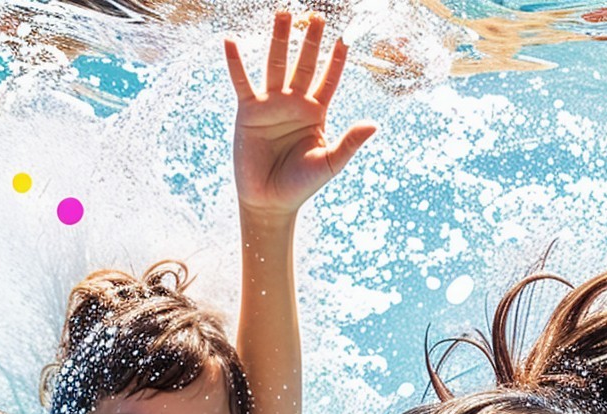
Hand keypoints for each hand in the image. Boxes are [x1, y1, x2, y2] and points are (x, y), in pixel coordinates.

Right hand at [226, 10, 373, 222]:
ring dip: (279, 39)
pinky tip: (231, 40)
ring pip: (276, 64)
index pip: (329, 80)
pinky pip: (241, 81)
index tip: (345, 38)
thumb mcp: (330, 163)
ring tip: (283, 13)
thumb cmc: (301, 185)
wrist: (269, 201)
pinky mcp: (248, 111)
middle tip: (316, 15)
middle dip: (310, 41)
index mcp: (316, 112)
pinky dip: (236, 62)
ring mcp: (270, 104)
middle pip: (304, 64)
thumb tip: (374, 124)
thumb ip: (350, 142)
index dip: (337, 60)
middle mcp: (294, 103)